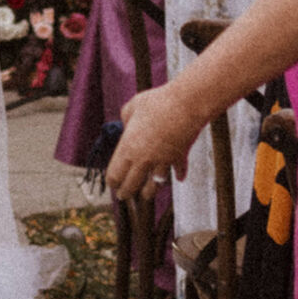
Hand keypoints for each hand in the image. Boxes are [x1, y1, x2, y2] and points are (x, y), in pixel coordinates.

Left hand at [106, 86, 192, 200]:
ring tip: (145, 195)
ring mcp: (163, 161)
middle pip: (132, 185)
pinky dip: (178, 175)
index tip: (112, 184)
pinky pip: (178, 171)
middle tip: (123, 196)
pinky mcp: (179, 157)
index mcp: (128, 147)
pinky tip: (179, 178)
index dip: (112, 181)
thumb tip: (127, 125)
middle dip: (126, 193)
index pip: (115, 173)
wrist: (185, 105)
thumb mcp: (132, 106)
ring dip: (149, 192)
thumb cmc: (157, 102)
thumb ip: (126, 118)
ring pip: (154, 185)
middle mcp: (144, 159)